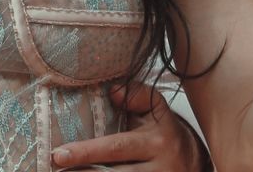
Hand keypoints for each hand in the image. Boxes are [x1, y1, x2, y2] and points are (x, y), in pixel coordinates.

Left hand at [52, 80, 206, 169]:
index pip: (116, 147)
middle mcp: (158, 168)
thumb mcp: (158, 110)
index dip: (86, 152)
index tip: (59, 154)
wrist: (196, 165)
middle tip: (56, 168)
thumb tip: (112, 89)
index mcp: (155, 142)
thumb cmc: (166, 134)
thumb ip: (137, 95)